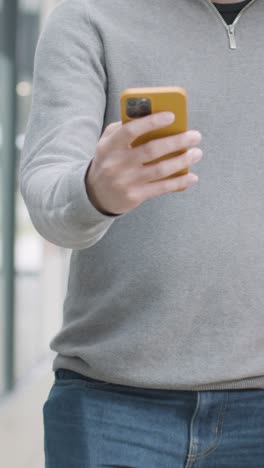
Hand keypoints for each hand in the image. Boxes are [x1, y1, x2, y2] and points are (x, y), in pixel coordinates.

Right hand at [85, 112, 201, 215]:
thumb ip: (124, 128)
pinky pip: (161, 188)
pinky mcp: (135, 196)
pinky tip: (192, 176)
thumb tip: (154, 117)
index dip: (152, 122)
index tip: (172, 116)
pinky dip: (179, 182)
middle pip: (152, 150)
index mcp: (109, 146)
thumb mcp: (108, 143)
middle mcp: (117, 164)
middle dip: (177, 141)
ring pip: (160, 169)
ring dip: (182, 161)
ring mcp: (126, 181)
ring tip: (197, 153)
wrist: (96, 194)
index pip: (131, 130)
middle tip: (195, 136)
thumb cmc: (109, 161)